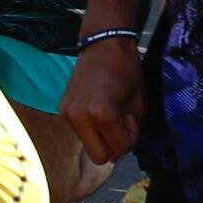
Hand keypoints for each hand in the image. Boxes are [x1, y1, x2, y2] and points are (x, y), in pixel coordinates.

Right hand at [64, 37, 141, 168]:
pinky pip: (80, 132)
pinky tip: (96, 109)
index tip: (129, 118)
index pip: (119, 149)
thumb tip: (117, 152)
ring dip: (101, 137)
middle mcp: (79, 117)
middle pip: (98, 157)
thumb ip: (132, 132)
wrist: (103, 45)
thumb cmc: (127, 72)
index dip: (129, 137)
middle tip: (119, 123)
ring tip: (108, 114)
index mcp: (100, 114)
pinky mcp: (62, 109)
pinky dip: (91, 128)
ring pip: (88, 146)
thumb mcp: (140, 105)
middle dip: (112, 145)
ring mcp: (67, 114)